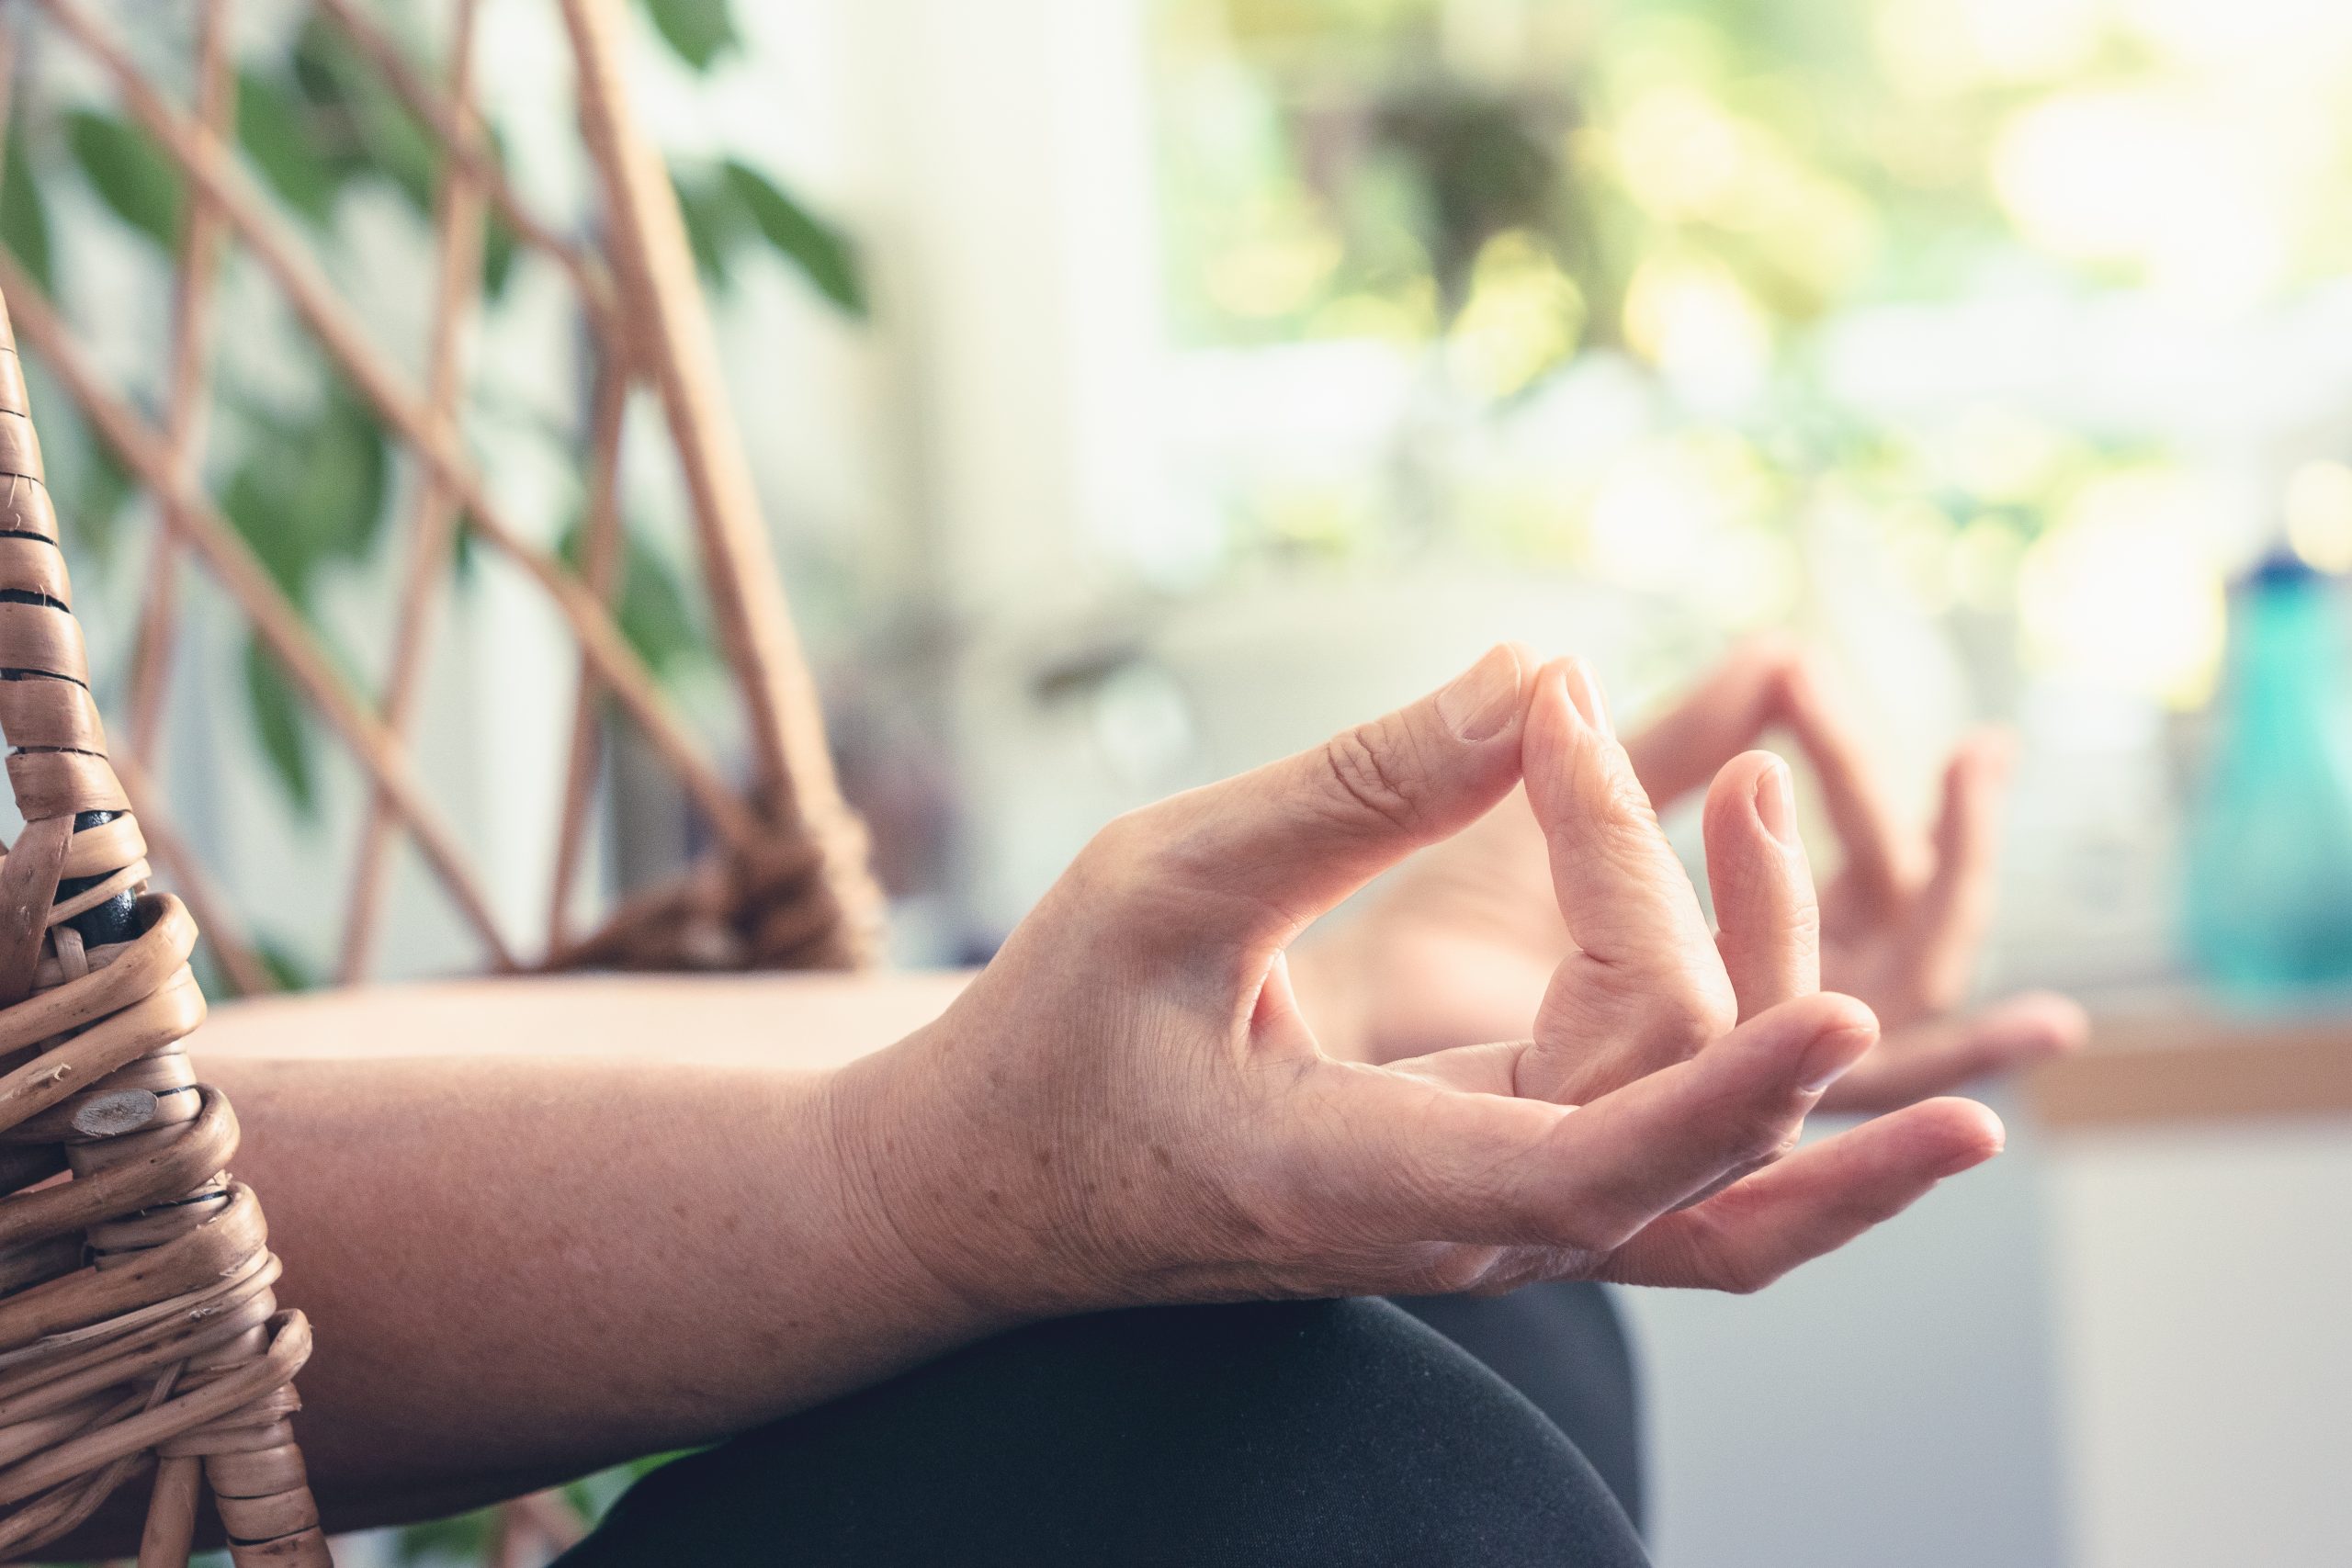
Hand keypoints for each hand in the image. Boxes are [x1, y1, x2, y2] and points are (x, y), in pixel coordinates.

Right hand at [830, 647, 2000, 1321]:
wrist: (996, 1189)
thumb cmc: (1054, 1041)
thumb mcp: (1166, 885)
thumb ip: (1356, 787)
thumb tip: (1537, 666)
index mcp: (1355, 1178)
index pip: (1596, 1173)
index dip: (1729, 1101)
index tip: (1851, 1017)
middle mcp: (1455, 1226)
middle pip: (1680, 1118)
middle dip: (1731, 915)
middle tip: (1759, 705)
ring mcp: (1488, 1217)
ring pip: (1711, 1165)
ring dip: (1801, 1027)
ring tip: (1949, 940)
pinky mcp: (1497, 1176)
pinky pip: (1668, 1143)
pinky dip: (1754, 1060)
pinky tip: (1850, 993)